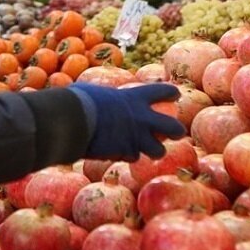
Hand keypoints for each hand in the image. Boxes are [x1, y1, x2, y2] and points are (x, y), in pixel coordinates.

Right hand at [69, 83, 185, 159]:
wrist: (72, 122)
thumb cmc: (79, 101)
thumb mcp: (96, 91)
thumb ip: (106, 95)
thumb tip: (96, 94)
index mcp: (135, 98)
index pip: (162, 91)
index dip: (171, 93)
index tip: (175, 94)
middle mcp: (142, 118)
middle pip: (173, 127)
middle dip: (177, 131)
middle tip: (177, 132)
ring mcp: (135, 138)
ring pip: (158, 150)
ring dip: (155, 151)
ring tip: (153, 151)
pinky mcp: (125, 153)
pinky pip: (132, 157)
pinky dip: (128, 156)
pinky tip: (121, 154)